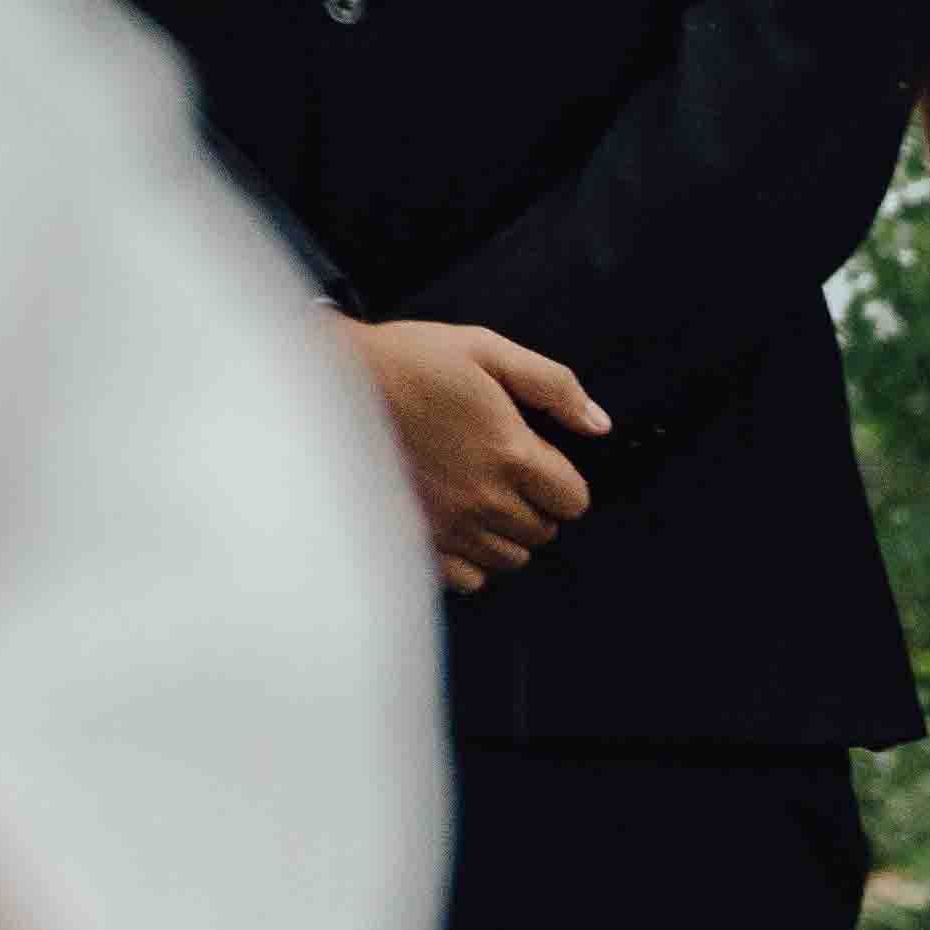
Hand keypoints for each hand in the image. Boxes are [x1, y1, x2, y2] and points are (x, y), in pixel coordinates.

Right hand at [339, 318, 604, 594]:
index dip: (562, 481)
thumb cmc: (408, 361)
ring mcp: (451, 526)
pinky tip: (456, 523)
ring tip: (477, 496)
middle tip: (502, 474)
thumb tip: (599, 425)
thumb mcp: (486, 350)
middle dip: (535, 505)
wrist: (330, 383)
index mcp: (510, 453)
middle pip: (544, 531)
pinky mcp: (419, 542)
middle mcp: (484, 499)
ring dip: (505, 533)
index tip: (538, 463)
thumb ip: (553, 385)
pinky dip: (471, 560)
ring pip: (511, 558)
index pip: (574, 500)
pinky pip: (470, 579)